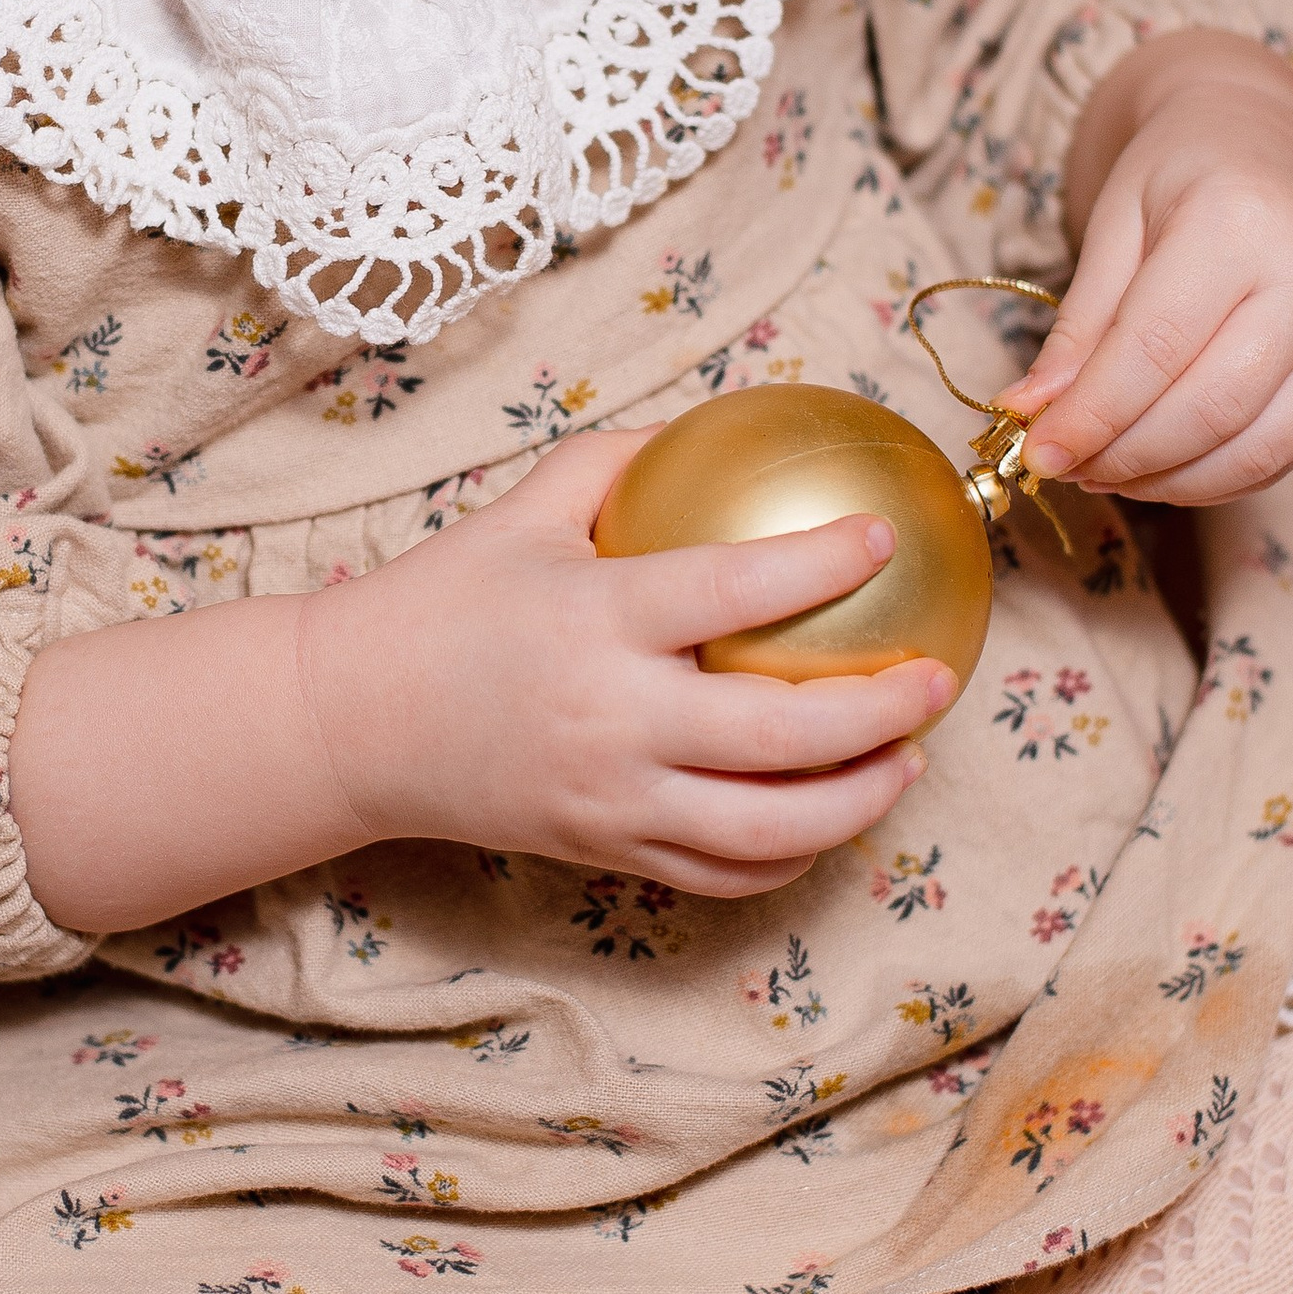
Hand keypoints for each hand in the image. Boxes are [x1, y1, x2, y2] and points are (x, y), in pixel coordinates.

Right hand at [300, 429, 955, 898]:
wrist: (354, 720)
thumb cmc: (448, 598)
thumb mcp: (527, 508)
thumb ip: (623, 461)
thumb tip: (725, 421)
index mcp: (597, 619)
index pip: (735, 590)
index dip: (822, 562)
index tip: (882, 537)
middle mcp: (612, 717)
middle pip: (781, 734)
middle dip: (881, 712)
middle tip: (937, 677)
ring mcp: (611, 797)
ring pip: (767, 827)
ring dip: (858, 800)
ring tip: (908, 760)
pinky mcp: (603, 850)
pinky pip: (721, 873)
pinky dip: (789, 854)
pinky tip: (829, 818)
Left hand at [993, 29, 1292, 505]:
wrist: (1265, 133)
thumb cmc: (1180, 171)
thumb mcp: (1114, 224)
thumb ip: (1079, 324)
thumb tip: (1032, 413)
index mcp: (1240, 222)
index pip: (1153, 352)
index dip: (1090, 418)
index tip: (1036, 453)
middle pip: (1208, 411)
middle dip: (1124, 457)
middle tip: (1068, 467)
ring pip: (1255, 449)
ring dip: (1170, 481)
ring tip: (1108, 473)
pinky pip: (1288, 451)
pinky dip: (1219, 477)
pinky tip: (1164, 467)